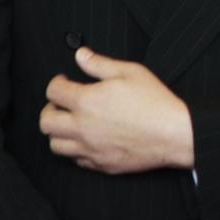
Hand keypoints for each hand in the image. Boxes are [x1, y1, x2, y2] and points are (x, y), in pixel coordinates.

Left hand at [40, 47, 193, 173]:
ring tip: (72, 122)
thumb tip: (81, 55)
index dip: (56, 82)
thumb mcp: (130, 72)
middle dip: (50, 109)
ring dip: (59, 132)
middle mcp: (82, 127)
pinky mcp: (100, 164)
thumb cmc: (155, 102)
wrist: (174, 134)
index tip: (64, 81)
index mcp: (87, 101)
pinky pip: (75, 159)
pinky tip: (88, 138)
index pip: (53, 92)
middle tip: (61, 104)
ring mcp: (90, 148)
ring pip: (55, 145)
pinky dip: (75, 149)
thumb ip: (100, 64)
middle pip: (46, 122)